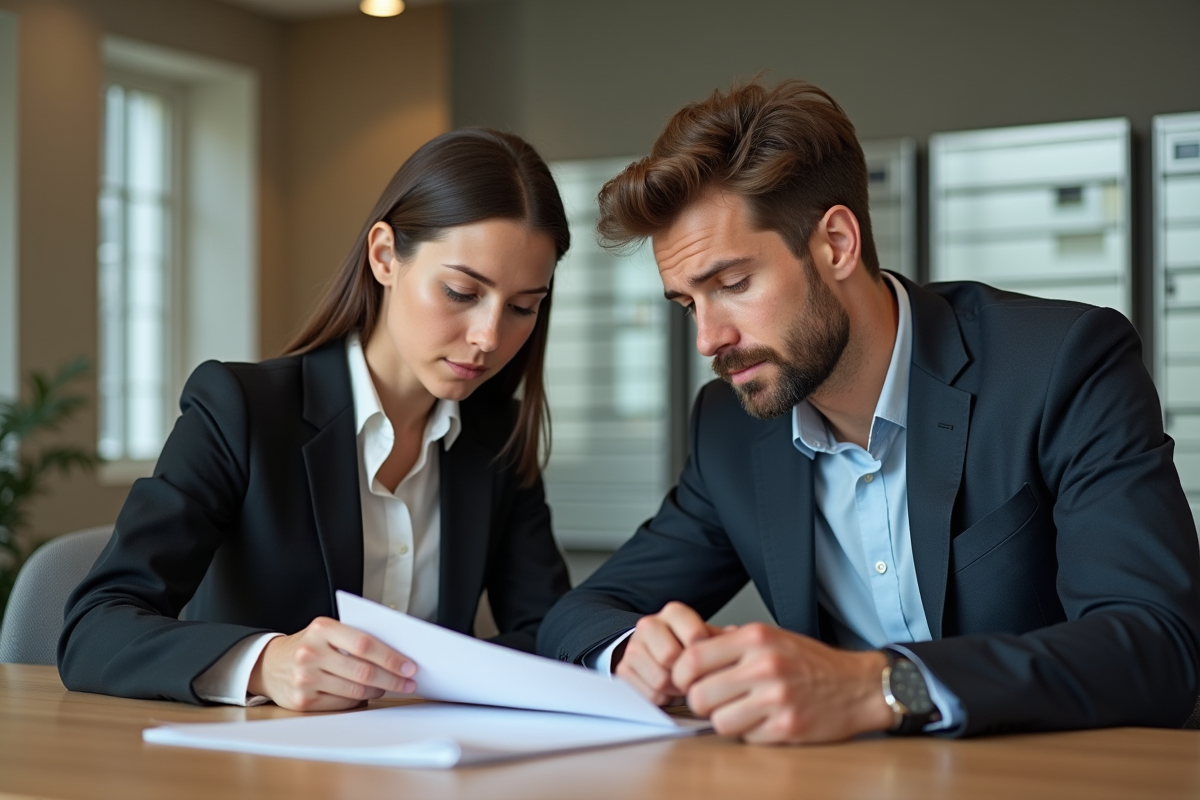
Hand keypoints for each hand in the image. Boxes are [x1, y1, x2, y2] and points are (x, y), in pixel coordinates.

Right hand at [248, 617, 416, 710]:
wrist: (269, 664)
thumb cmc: (308, 645)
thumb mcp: (326, 631)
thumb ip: (354, 637)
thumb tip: (395, 652)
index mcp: (322, 629)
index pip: (365, 644)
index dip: (391, 657)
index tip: (409, 665)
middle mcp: (311, 653)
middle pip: (363, 670)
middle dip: (392, 678)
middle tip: (408, 682)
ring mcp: (305, 678)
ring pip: (355, 689)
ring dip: (378, 690)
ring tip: (388, 687)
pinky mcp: (302, 700)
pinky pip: (342, 703)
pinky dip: (359, 699)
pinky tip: (365, 694)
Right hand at [614, 602, 722, 705]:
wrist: (654, 652)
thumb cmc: (687, 647)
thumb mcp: (708, 638)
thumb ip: (723, 639)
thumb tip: (735, 638)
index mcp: (674, 612)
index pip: (695, 637)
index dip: (706, 657)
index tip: (710, 663)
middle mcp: (649, 624)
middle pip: (672, 658)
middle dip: (687, 675)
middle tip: (694, 678)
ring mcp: (633, 647)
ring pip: (660, 679)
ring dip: (675, 690)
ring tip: (681, 685)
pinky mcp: (622, 669)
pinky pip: (648, 694)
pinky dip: (662, 699)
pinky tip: (667, 691)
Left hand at [671, 623, 893, 743]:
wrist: (857, 686)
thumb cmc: (809, 662)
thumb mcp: (770, 636)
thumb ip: (728, 642)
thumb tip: (686, 650)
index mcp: (755, 638)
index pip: (693, 658)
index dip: (681, 675)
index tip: (685, 682)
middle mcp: (764, 666)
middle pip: (700, 696)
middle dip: (701, 703)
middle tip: (713, 702)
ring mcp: (777, 698)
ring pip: (720, 722)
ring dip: (725, 721)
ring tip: (741, 711)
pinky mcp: (787, 727)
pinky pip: (746, 738)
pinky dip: (750, 733)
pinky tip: (765, 720)